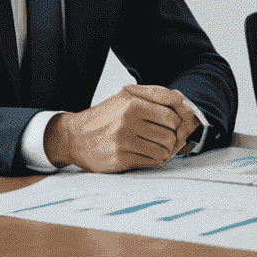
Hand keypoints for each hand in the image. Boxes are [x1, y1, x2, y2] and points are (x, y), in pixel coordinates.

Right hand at [43, 85, 193, 171]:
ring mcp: (124, 142)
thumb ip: (153, 94)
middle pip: (169, 133)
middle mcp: (127, 121)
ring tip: (158, 146)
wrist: (75, 136)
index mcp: (131, 103)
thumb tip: (181, 100)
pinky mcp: (121, 160)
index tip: (174, 124)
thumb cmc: (104, 116)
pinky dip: (156, 159)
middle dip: (173, 137)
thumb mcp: (125, 96)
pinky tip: (149, 154)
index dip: (177, 121)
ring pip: (163, 150)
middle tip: (167, 137)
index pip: (170, 114)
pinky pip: (151, 162)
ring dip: (165, 150)